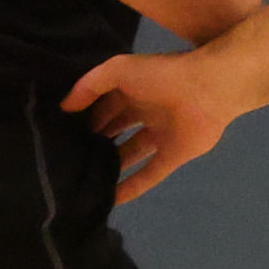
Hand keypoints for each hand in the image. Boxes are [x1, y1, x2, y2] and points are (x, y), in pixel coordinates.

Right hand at [66, 49, 250, 200]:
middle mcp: (145, 112)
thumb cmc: (162, 74)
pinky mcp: (175, 154)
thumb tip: (65, 107)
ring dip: (110, 165)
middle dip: (93, 141)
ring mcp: (161, 135)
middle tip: (65, 157)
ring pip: (129, 153)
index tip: (58, 133)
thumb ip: (89, 85)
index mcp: (133, 90)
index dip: (82, 118)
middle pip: (114, 130)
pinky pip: (150, 174)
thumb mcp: (118, 69)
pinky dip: (132, 186)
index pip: (101, 107)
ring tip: (82, 179)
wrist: (210, 89)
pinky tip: (112, 199)